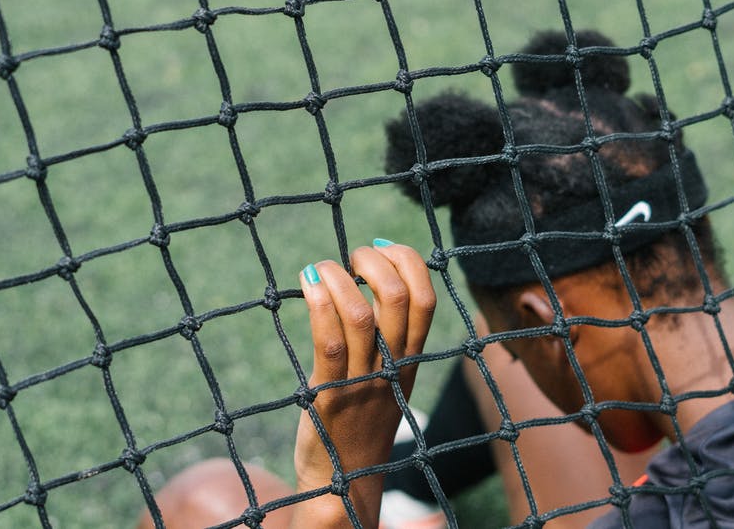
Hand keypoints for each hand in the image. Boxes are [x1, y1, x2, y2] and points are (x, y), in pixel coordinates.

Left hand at [291, 241, 434, 526]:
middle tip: (348, 260)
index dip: (407, 261)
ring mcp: (363, 382)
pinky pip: (329, 343)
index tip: (378, 250)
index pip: (426, 298)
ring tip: (320, 269)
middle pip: (399, 298)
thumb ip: (386, 338)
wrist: (346, 483)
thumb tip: (373, 282)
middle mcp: (393, 367)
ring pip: (361, 314)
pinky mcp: (331, 396)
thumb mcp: (387, 378)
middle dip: (373, 262)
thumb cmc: (360, 421)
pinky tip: (307, 286)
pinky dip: (318, 304)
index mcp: (410, 359)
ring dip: (338, 278)